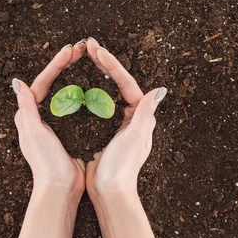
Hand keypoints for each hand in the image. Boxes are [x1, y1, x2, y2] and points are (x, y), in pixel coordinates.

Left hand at [13, 42, 86, 202]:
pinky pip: (76, 107)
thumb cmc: (45, 162)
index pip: (42, 82)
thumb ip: (25, 107)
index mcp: (29, 115)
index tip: (70, 50)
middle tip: (81, 49)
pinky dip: (84, 93)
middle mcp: (40, 118)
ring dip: (75, 76)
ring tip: (87, 61)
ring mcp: (55, 124)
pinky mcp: (69, 132)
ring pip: (65, 93)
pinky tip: (95, 86)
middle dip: (66, 65)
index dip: (56, 64)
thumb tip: (16, 82)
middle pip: (53, 84)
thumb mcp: (33, 132)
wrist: (60, 189)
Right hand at [85, 37, 166, 201]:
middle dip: (103, 63)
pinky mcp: (103, 131)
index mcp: (139, 116)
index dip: (112, 65)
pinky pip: (96, 104)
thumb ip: (145, 114)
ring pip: (106, 90)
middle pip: (117, 83)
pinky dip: (88, 90)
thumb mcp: (134, 138)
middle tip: (88, 45)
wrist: (110, 192)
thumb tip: (159, 90)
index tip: (97, 50)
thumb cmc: (122, 167)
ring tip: (84, 56)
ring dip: (96, 73)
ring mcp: (116, 123)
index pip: (126, 83)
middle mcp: (130, 117)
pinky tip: (77, 83)